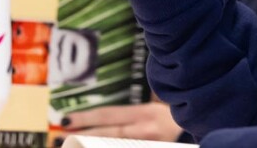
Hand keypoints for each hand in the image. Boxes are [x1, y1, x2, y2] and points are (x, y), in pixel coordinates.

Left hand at [61, 102, 182, 141]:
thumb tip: (98, 121)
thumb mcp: (149, 112)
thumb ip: (126, 117)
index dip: (86, 117)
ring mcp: (149, 144)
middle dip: (82, 135)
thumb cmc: (169, 119)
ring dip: (92, 147)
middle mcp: (145, 128)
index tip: (64, 120)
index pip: (109, 115)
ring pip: (116, 145)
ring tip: (71, 147)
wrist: (199, 125)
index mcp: (143, 113)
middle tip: (58, 138)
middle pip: (108, 133)